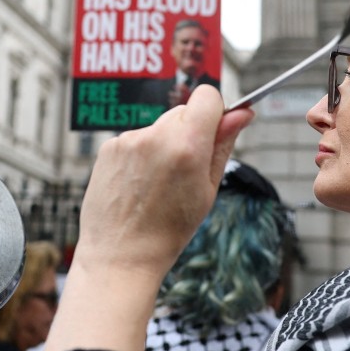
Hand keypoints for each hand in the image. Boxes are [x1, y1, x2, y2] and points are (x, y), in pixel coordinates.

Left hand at [45, 85, 253, 350]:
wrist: (121, 255)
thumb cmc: (169, 230)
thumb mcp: (208, 189)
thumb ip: (223, 145)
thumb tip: (241, 114)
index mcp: (187, 146)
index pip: (207, 96)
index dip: (215, 111)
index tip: (214, 130)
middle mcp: (156, 136)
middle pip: (183, 112)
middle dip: (190, 133)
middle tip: (185, 171)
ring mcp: (128, 140)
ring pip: (158, 127)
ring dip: (163, 145)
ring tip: (157, 185)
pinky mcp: (108, 147)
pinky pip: (136, 140)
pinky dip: (141, 155)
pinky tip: (138, 185)